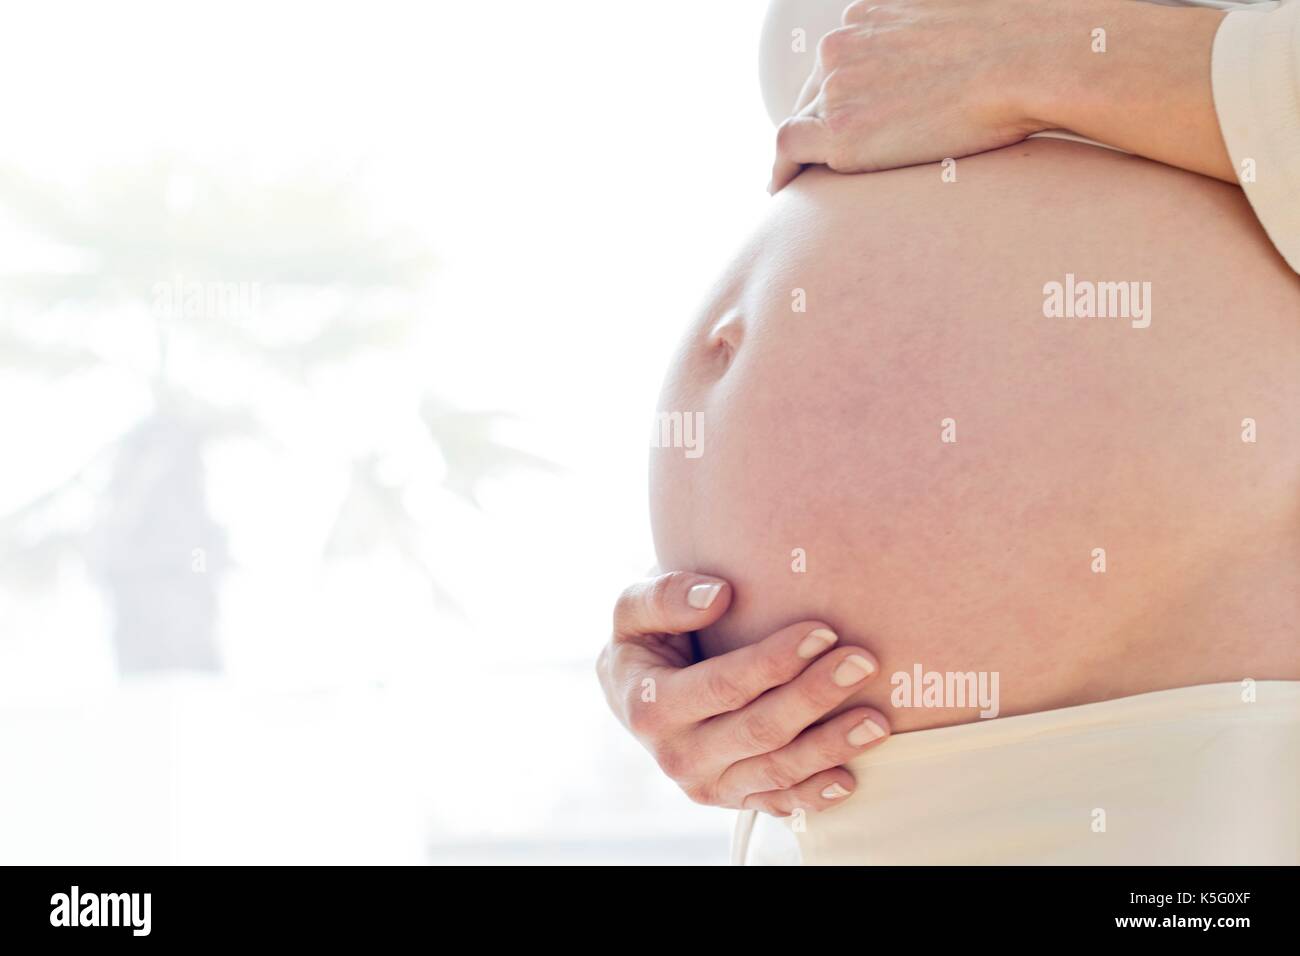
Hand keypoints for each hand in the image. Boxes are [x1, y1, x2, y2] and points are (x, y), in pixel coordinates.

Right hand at [596, 570, 889, 814]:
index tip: (823, 631)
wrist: (634, 692)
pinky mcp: (732, 799)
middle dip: (815, 697)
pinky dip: (816, 795)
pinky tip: (851, 777)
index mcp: (650, 707)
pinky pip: (779, 804)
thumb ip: (666, 596)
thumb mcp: (633, 610)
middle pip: (759, 730)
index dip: (775, 661)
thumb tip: (719, 594)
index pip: (724, 686)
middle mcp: (677, 756)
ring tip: (877, 720)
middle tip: (863, 662)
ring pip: (777, 772)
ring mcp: (707, 785)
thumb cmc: (646, 639)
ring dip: (830, 747)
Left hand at [770, 0, 1232, 191]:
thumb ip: (941, 36)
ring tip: (797, 182)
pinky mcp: (843, 131)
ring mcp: (839, 87)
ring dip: (799, 151)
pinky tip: (780, 191)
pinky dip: (778, 170)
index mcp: (871, 12)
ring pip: (799, 120)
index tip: (839, 117)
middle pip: (814, 91)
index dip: (835, 93)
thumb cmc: (1021, 46)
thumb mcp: (967, 21)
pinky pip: (786, 149)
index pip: (839, 59)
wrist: (1030, 60)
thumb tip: (957, 61)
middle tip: (814, 159)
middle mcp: (844, 43)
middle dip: (815, 122)